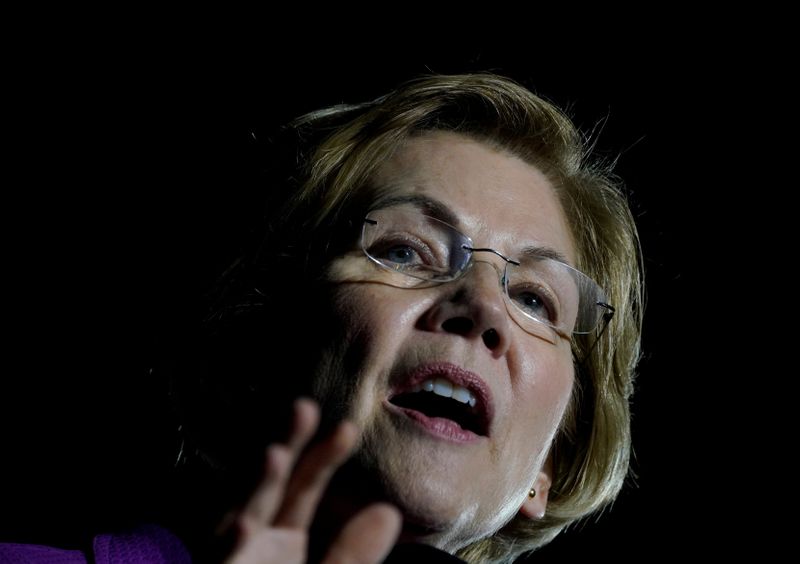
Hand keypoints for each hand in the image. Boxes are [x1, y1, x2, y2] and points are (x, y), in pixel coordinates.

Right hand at [225, 398, 401, 563]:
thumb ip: (353, 556)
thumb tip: (388, 512)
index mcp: (278, 539)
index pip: (302, 488)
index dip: (323, 456)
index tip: (349, 428)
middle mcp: (250, 543)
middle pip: (269, 487)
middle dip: (284, 449)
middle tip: (304, 407)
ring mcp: (230, 560)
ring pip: (238, 518)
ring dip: (254, 488)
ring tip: (276, 454)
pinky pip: (220, 563)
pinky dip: (229, 546)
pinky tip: (245, 524)